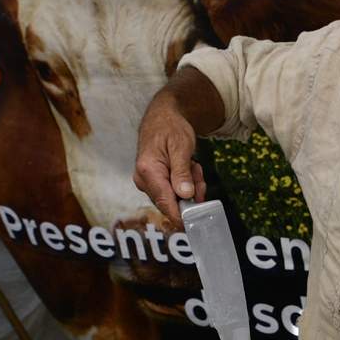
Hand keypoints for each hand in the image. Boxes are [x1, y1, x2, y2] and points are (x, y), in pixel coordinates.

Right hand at [133, 99, 205, 228]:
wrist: (163, 116)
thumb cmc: (170, 127)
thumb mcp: (181, 147)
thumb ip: (182, 172)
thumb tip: (185, 195)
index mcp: (148, 171)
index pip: (165, 202)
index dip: (181, 215)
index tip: (196, 222)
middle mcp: (143, 180)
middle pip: (172, 202)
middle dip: (190, 192)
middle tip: (196, 172)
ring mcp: (147, 182)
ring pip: (175, 197)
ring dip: (189, 185)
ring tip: (191, 165)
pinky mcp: (153, 183)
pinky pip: (173, 192)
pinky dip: (185, 183)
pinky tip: (187, 167)